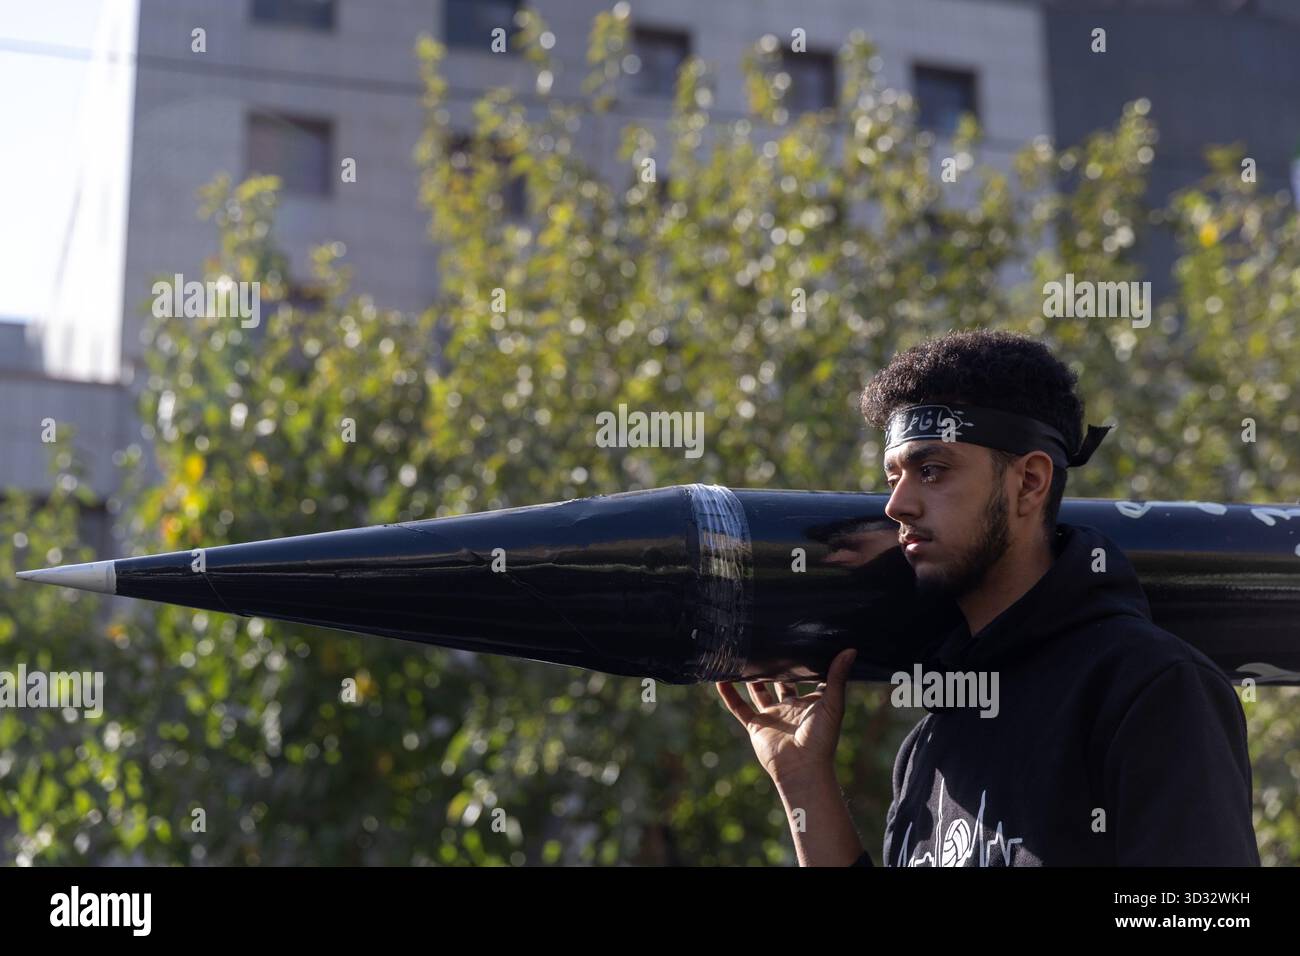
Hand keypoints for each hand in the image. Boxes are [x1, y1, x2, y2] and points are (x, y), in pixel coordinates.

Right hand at [715, 648, 856, 783]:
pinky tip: (720, 678)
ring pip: (758, 692)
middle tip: (767, 643)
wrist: (802, 767)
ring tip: (741, 656)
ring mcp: (772, 716)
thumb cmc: (822, 738)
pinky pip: (738, 708)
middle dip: (775, 666)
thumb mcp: (832, 703)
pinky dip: (728, 694)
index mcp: (811, 703)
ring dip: (749, 677)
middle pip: (781, 682)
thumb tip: (850, 650)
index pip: (808, 679)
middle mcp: (790, 708)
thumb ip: (837, 677)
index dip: (805, 664)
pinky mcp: (756, 726)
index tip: (800, 642)